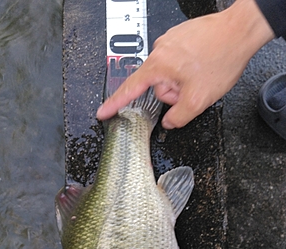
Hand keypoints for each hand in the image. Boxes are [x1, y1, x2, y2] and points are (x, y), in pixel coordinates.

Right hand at [97, 0, 273, 128]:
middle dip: (174, 93)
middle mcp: (161, 50)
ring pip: (169, 75)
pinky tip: (203, 66)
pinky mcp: (181, 37)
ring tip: (201, 76)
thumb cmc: (221, 57)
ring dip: (183, 82)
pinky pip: (178, 62)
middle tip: (193, 90)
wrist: (240, 30)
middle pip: (157, 86)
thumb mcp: (199, 99)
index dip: (114, 104)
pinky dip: (189, 69)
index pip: (130, 90)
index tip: (103, 112)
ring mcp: (170, 42)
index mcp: (159, 65)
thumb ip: (178, 117)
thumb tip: (169, 122)